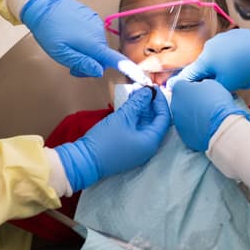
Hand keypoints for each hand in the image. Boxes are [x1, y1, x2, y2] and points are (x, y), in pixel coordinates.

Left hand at [20, 0, 126, 77]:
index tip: (141, 76)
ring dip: (87, 52)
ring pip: (98, 47)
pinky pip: (94, 36)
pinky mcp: (92, 18)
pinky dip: (86, 41)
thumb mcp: (61, 53)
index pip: (115, 59)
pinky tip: (72, 37)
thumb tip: (99, 70)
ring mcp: (96, 24)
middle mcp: (98, 33)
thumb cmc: (50, 30)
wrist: (44, 5)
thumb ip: (82, 63)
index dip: (128, 69)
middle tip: (72, 65)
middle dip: (91, 63)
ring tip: (69, 48)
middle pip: (102, 57)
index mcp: (92, 43)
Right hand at [55, 87, 170, 190]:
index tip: (153, 88)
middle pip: (155, 121)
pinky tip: (128, 105)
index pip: (164, 118)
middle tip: (142, 89)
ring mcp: (138, 149)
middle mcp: (148, 147)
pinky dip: (134, 117)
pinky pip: (136, 130)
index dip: (160, 101)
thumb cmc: (105, 140)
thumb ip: (137, 103)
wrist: (84, 161)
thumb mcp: (122, 117)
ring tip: (133, 93)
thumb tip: (148, 91)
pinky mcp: (129, 148)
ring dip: (141, 109)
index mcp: (151, 141)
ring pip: (145, 125)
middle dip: (149, 104)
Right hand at [167, 28, 249, 91]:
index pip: (189, 74)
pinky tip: (242, 65)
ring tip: (238, 76)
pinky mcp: (231, 36)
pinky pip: (225, 51)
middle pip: (204, 67)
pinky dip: (230, 60)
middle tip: (224, 85)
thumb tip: (201, 89)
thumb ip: (210, 88)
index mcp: (204, 59)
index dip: (181, 83)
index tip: (172, 88)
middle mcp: (208, 47)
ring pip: (216, 60)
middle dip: (212, 78)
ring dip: (222, 69)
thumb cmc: (245, 67)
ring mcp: (220, 40)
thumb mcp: (227, 84)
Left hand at [170, 79, 248, 151]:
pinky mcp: (183, 135)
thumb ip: (200, 85)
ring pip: (183, 115)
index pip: (181, 84)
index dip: (191, 87)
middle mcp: (174, 105)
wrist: (220, 126)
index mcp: (179, 89)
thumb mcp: (211, 84)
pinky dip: (194, 127)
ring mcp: (177, 121)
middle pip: (180, 100)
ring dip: (191, 114)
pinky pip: (188, 128)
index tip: (200, 90)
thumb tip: (199, 88)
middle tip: (204, 103)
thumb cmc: (216, 102)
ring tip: (205, 116)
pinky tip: (205, 126)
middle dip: (190, 101)